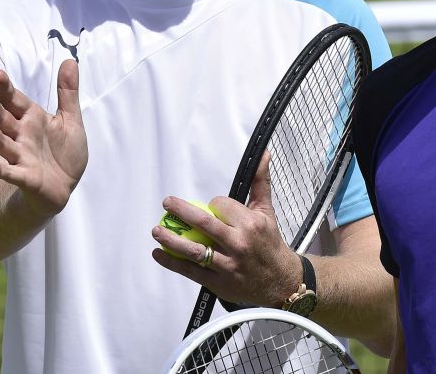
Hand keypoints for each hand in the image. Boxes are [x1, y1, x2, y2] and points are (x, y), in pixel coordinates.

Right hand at [0, 59, 86, 217]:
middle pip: (3, 120)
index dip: (6, 88)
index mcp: (32, 119)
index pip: (15, 100)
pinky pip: (12, 173)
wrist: (64, 186)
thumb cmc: (64, 152)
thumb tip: (70, 60)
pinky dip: (2, 171)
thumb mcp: (70, 119)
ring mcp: (21, 157)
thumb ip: (68, 92)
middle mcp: (22, 136)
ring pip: (3, 144)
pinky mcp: (26, 177)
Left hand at [151, 152, 299, 306]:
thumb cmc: (270, 242)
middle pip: (204, 224)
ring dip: (171, 239)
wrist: (279, 280)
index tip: (213, 207)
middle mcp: (239, 243)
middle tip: (167, 203)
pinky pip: (191, 271)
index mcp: (250, 224)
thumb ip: (260, 181)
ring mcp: (227, 264)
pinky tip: (159, 253)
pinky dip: (172, 262)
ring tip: (156, 230)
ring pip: (194, 250)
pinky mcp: (218, 282)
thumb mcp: (267, 211)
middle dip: (182, 211)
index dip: (213, 204)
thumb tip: (263, 154)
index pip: (221, 206)